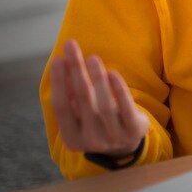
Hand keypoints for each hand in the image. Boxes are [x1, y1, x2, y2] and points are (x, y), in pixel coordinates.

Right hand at [50, 39, 148, 156]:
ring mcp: (113, 138)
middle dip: (75, 70)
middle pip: (82, 100)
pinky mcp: (133, 131)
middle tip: (71, 46)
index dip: (59, 83)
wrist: (126, 145)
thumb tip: (62, 64)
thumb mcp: (81, 115)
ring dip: (97, 78)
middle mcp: (91, 141)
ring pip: (104, 105)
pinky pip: (126, 107)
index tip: (58, 59)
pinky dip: (119, 89)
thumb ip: (71, 96)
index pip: (61, 107)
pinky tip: (112, 73)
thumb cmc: (97, 123)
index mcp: (72, 139)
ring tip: (92, 58)